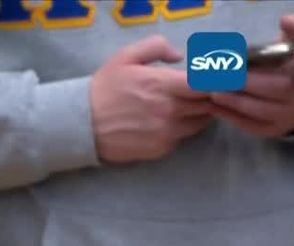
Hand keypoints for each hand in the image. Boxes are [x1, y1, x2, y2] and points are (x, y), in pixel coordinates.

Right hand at [90, 35, 214, 163]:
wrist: (81, 124)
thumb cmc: (104, 89)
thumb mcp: (125, 57)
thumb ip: (157, 47)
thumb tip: (179, 57)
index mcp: (163, 85)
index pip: (207, 84)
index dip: (213, 81)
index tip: (206, 80)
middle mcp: (170, 110)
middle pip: (207, 104)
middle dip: (205, 97)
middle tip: (194, 94)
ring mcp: (166, 132)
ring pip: (199, 123)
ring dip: (197, 114)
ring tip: (182, 108)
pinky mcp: (160, 149)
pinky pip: (182, 138)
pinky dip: (180, 130)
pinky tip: (164, 124)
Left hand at [210, 15, 293, 137]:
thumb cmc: (293, 60)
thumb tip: (285, 21)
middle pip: (274, 89)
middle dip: (245, 82)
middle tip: (220, 75)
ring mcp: (289, 115)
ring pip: (260, 109)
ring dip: (233, 100)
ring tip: (212, 90)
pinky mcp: (274, 129)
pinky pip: (251, 125)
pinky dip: (230, 116)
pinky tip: (214, 106)